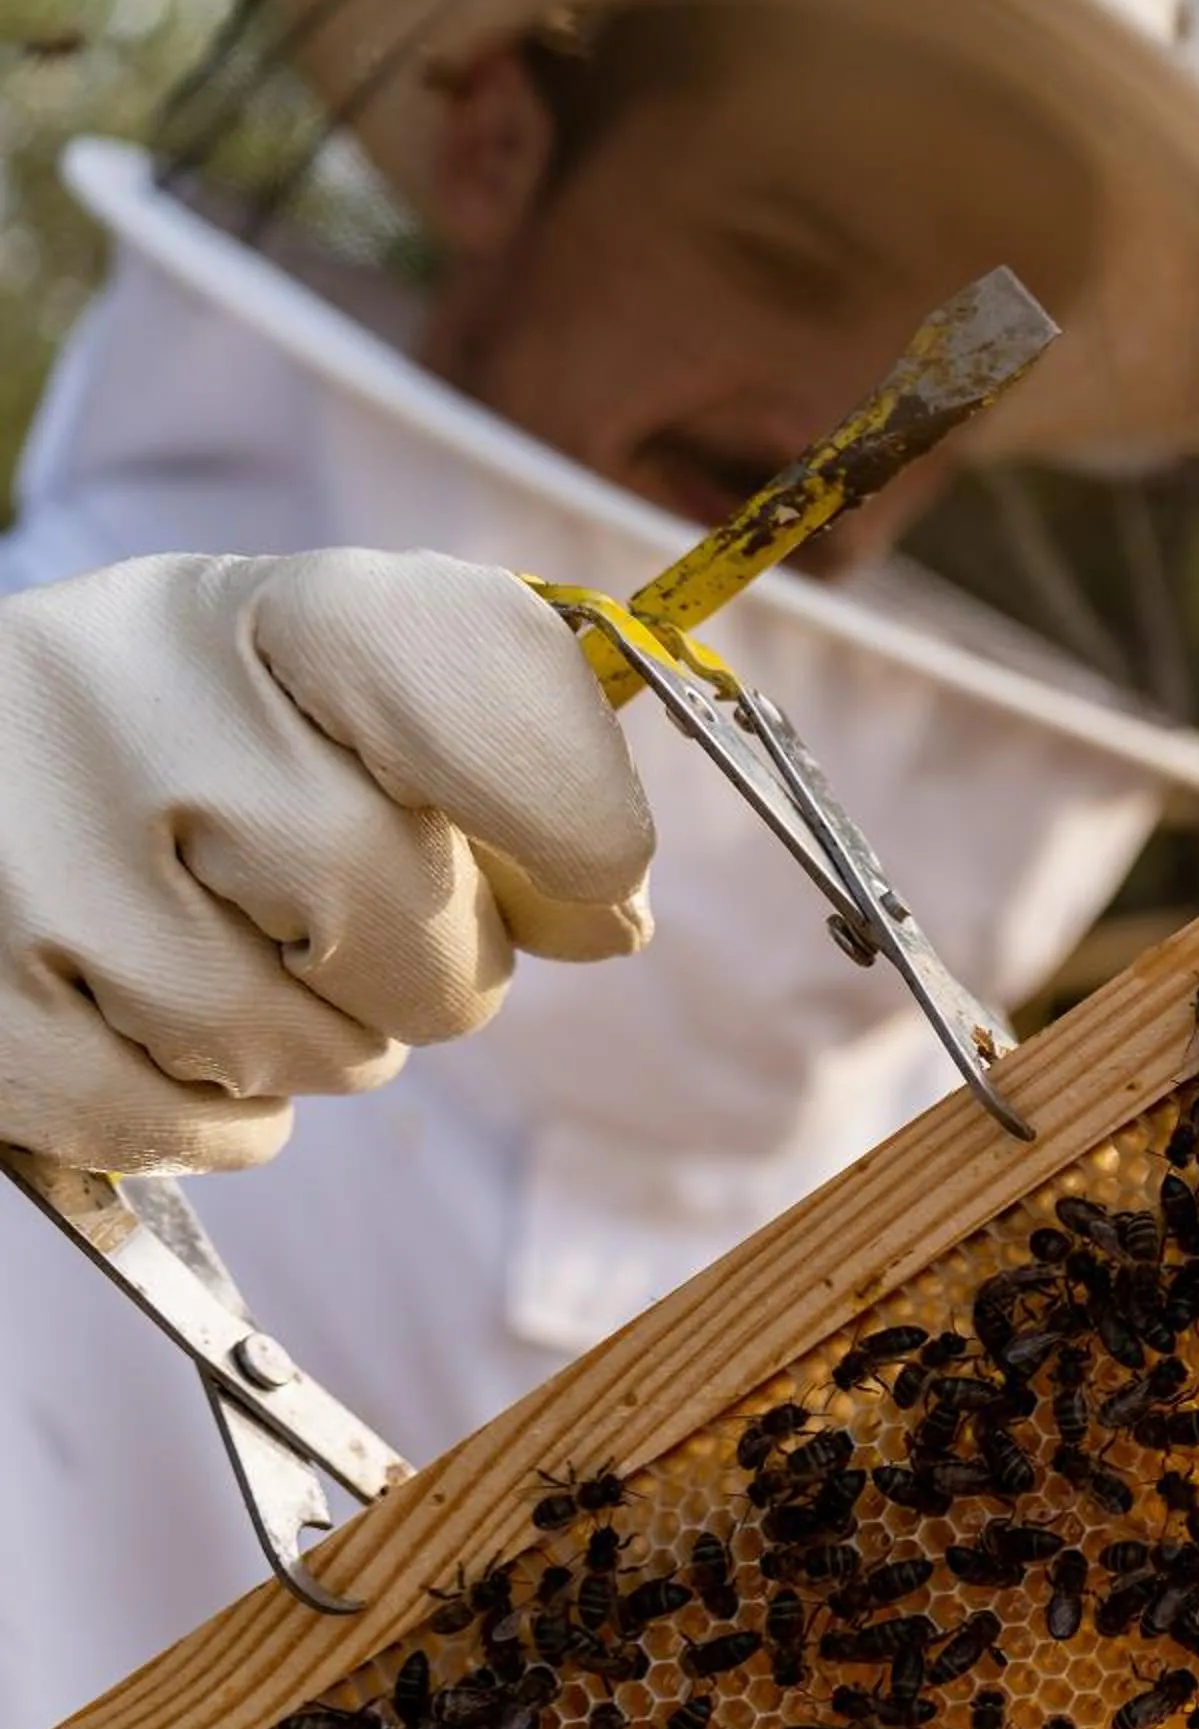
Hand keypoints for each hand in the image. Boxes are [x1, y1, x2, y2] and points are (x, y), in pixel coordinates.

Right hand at [0, 549, 655, 1171]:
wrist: (2, 773)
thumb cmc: (222, 743)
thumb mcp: (357, 701)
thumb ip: (507, 779)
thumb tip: (608, 919)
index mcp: (263, 608)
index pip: (464, 673)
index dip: (569, 803)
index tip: (596, 871)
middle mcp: (126, 697)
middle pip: (389, 900)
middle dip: (443, 970)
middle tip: (398, 954)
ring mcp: (25, 844)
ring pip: (286, 1038)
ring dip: (330, 1050)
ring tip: (276, 979)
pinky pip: (169, 1120)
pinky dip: (222, 1121)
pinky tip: (196, 1049)